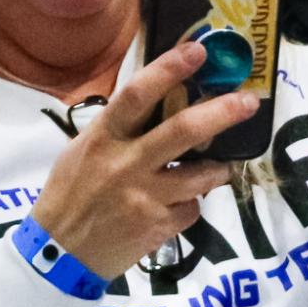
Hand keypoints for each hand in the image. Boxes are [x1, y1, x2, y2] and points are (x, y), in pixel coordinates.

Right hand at [30, 39, 259, 277]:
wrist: (58, 255)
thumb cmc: (70, 194)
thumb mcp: (84, 151)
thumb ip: (120, 128)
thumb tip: (162, 99)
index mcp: (103, 138)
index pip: (136, 95)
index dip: (168, 69)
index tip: (197, 51)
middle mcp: (125, 164)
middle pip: (182, 131)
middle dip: (222, 112)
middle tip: (249, 101)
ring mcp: (144, 197)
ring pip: (201, 174)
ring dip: (218, 168)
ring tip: (221, 166)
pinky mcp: (158, 227)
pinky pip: (191, 208)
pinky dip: (190, 203)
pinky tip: (176, 205)